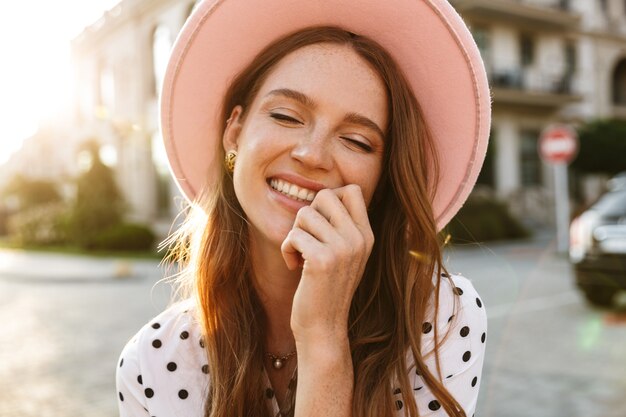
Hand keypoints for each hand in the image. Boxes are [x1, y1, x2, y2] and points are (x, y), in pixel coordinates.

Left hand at [281, 184, 374, 345]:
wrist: (323, 328)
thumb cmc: (325, 289)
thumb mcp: (344, 255)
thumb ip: (340, 227)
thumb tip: (323, 195)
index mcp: (367, 236)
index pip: (353, 190)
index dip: (330, 199)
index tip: (320, 224)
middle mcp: (359, 239)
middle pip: (325, 196)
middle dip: (308, 214)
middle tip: (307, 238)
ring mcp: (343, 249)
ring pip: (305, 214)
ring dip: (295, 234)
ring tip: (300, 255)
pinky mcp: (322, 260)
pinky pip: (293, 234)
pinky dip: (287, 249)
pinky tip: (294, 266)